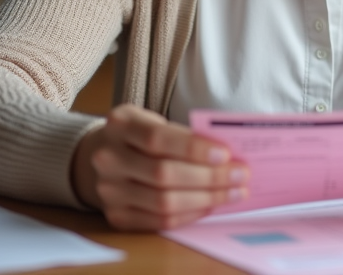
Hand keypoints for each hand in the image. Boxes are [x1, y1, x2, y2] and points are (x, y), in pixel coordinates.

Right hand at [71, 104, 248, 229]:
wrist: (102, 156)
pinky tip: (209, 206)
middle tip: (240, 176)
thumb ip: (184, 134)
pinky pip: (160, 221)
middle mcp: (108, 158)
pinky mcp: (117, 216)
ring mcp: (109, 190)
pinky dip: (190, 215)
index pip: (158, 139)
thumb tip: (229, 155)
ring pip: (163, 202)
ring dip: (205, 199)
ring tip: (233, 193)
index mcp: (120, 124)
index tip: (227, 153)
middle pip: (163, 174)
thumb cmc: (139, 136)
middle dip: (209, 177)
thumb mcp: (154, 121)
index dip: (194, 148)